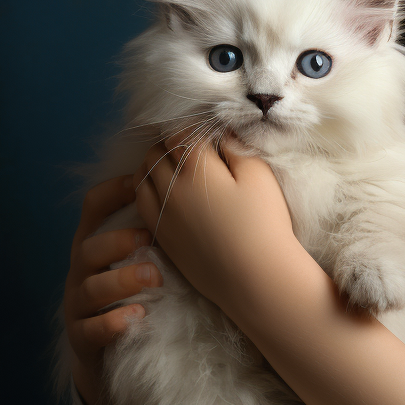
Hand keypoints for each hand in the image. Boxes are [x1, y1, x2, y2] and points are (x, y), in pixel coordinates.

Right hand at [63, 173, 163, 404]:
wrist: (110, 352)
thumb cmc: (135, 290)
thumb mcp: (141, 253)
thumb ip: (154, 226)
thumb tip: (191, 186)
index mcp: (96, 241)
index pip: (93, 206)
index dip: (112, 190)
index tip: (138, 181)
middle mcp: (82, 270)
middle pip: (87, 248)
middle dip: (117, 240)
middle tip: (149, 237)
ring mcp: (79, 305)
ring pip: (90, 289)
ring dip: (122, 280)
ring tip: (154, 277)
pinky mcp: (82, 337)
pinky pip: (91, 330)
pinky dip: (114, 322)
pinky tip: (138, 314)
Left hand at [132, 134, 299, 310]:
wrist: (255, 277)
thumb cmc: (264, 223)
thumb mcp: (259, 176)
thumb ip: (237, 147)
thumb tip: (220, 131)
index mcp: (197, 170)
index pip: (183, 133)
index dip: (195, 127)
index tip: (210, 130)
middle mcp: (171, 188)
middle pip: (157, 151)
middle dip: (173, 142)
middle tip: (196, 145)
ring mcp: (162, 214)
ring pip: (142, 175)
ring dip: (156, 163)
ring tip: (179, 164)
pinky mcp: (161, 235)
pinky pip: (141, 202)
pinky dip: (148, 188)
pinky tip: (167, 189)